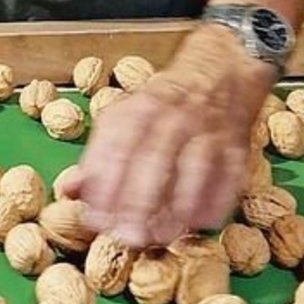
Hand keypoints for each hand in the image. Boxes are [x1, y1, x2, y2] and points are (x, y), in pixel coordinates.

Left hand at [59, 24, 275, 247]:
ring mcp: (207, 130)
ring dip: (179, 206)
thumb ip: (98, 155)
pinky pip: (229, 176)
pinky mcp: (236, 145)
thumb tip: (67, 191)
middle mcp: (173, 117)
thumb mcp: (126, 115)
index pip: (117, 147)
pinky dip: (216, 202)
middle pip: (154, 159)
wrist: (220, 67)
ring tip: (163, 235)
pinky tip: (200, 224)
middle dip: (139, 201)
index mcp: (140, 109)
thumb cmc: (165, 100)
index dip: (105, 186)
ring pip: (194, 169)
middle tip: (128, 237)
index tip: (95, 218)